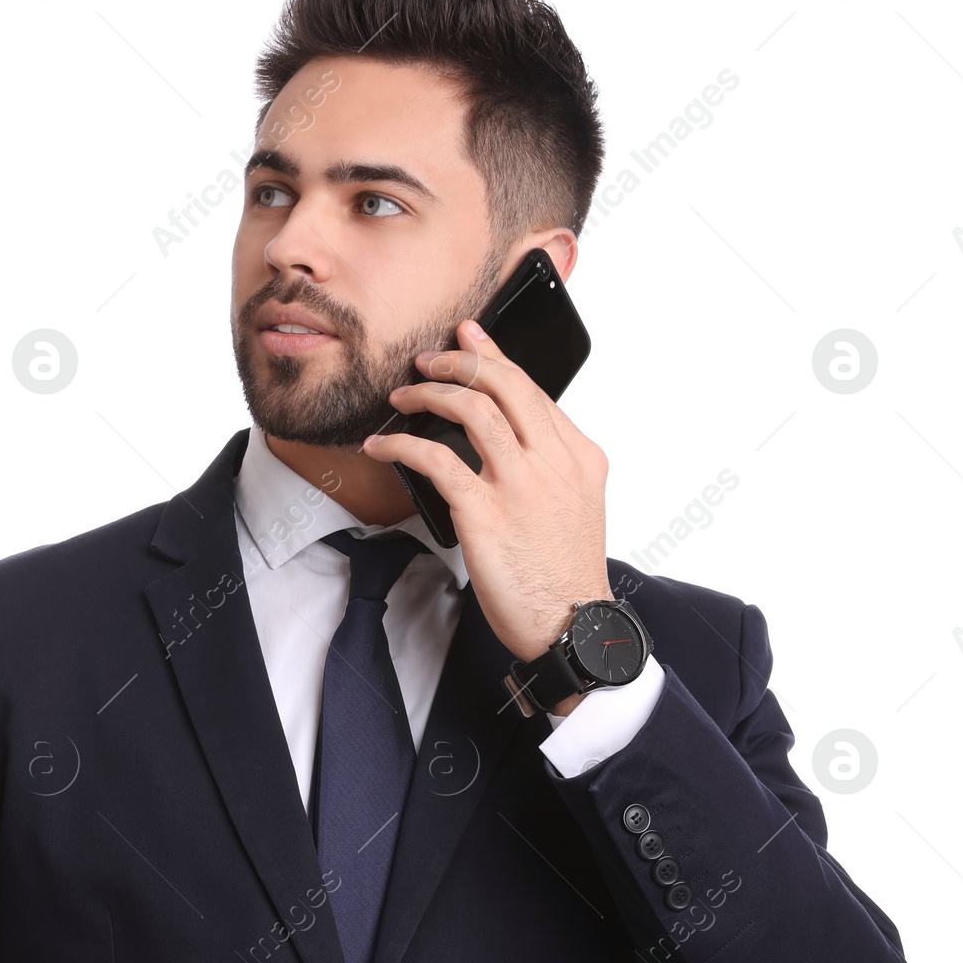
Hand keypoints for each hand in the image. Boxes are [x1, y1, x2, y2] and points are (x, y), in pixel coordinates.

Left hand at [362, 316, 612, 667]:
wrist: (573, 626)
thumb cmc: (565, 573)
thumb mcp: (576, 506)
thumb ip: (549, 466)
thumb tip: (508, 437)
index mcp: (580, 456)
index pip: (533, 388)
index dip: (494, 356)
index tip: (469, 336)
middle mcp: (554, 462)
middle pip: (505, 385)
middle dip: (459, 360)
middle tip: (426, 359)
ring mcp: (521, 486)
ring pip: (472, 410)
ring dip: (428, 394)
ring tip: (401, 396)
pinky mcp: (486, 514)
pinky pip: (436, 459)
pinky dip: (401, 444)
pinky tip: (382, 445)